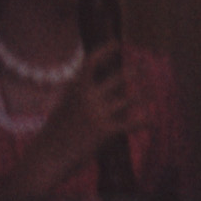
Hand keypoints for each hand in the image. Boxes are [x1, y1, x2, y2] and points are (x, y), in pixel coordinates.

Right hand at [37, 44, 139, 182]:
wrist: (47, 157)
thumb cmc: (54, 135)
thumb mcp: (64, 108)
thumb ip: (81, 97)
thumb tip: (101, 90)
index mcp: (74, 88)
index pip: (92, 61)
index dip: (105, 50)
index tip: (118, 43)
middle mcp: (87, 96)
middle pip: (118, 78)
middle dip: (133, 72)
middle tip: (145, 67)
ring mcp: (97, 113)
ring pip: (128, 100)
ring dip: (142, 96)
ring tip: (152, 93)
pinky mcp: (105, 131)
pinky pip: (131, 123)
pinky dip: (144, 121)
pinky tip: (153, 121)